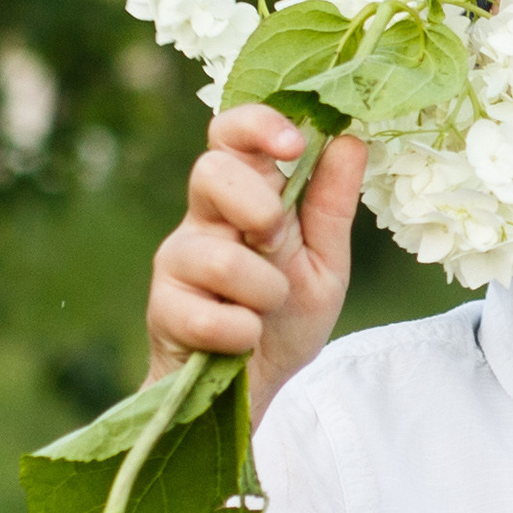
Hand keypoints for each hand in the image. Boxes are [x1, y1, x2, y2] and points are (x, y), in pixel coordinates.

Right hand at [147, 108, 368, 415]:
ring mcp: (176, 261)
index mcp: (242, 196)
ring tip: (266, 310)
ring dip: (264, 292)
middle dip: (259, 208)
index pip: (231, 134)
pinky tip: (243, 340)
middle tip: (277, 243)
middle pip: (210, 171)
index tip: (295, 144)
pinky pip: (209, 315)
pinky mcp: (163, 309)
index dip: (257, 125)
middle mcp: (202, 219)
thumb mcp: (326, 262)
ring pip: (219, 257)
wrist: (254, 387)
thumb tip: (349, 139)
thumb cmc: (286, 318)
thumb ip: (332, 205)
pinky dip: (242, 333)